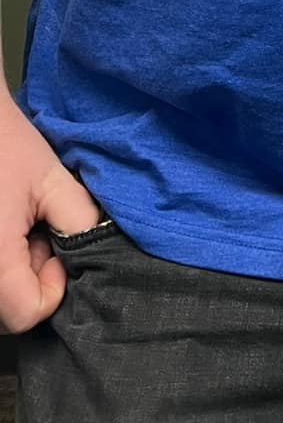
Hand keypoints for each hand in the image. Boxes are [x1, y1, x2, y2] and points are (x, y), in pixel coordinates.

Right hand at [0, 96, 99, 332]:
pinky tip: (6, 227)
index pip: (28, 315)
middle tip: (37, 230)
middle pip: (10, 311)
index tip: (56, 245)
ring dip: (16, 271)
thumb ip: (79, 221)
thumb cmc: (5, 146)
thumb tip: (95, 254)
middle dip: (34, 276)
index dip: (54, 285)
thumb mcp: (50, 180)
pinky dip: (3, 263)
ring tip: (19, 225)